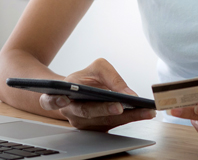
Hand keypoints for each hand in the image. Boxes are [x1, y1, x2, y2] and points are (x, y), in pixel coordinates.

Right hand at [39, 58, 155, 130]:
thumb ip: (111, 76)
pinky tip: (145, 112)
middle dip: (103, 110)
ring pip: (104, 122)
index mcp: (61, 94)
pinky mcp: (99, 129)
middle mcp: (70, 112)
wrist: (83, 92)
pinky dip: (131, 118)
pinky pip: (116, 125)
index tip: (64, 98)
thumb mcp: (97, 67)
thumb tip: (129, 94)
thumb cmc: (86, 78)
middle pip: (85, 114)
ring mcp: (84, 124)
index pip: (52, 100)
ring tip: (145, 110)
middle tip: (119, 106)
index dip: (55, 100)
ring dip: (126, 117)